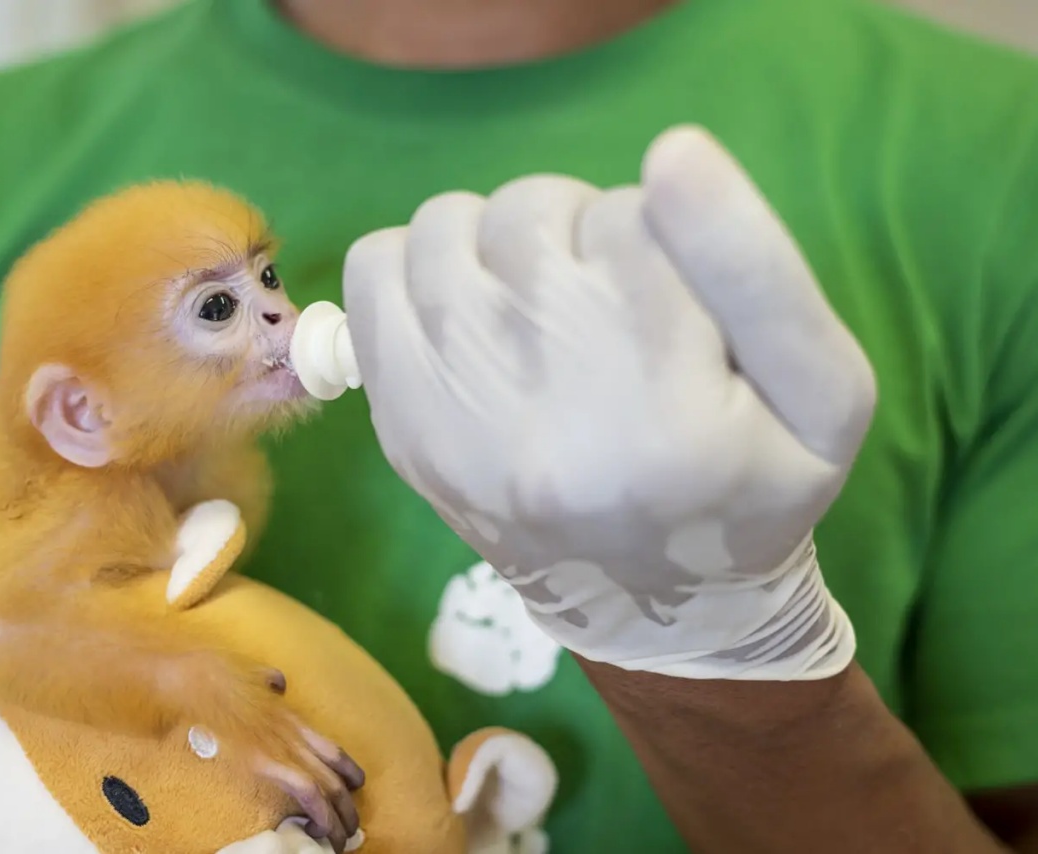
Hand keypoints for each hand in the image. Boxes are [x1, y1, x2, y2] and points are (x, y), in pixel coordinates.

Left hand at [341, 125, 875, 679]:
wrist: (647, 604)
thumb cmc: (750, 486)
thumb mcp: (825, 390)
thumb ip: (760, 265)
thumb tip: (670, 153)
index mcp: (666, 417)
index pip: (634, 218)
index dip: (660, 230)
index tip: (671, 296)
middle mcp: (542, 426)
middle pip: (531, 214)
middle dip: (576, 228)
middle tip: (608, 298)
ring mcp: (456, 431)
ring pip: (450, 227)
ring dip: (499, 241)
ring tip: (540, 304)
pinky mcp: (404, 431)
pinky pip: (375, 273)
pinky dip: (419, 264)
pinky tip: (471, 313)